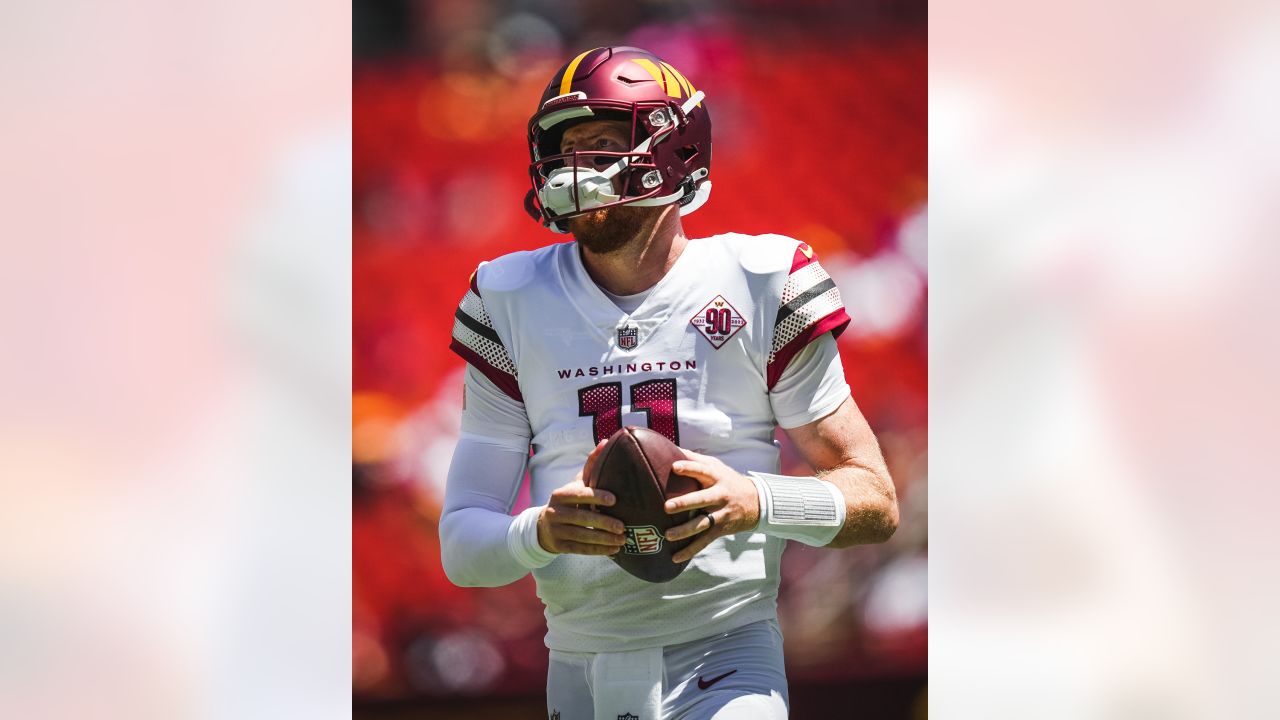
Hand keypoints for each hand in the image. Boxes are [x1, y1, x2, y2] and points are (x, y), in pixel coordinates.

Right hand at [537, 440, 626, 555]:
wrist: (543, 526)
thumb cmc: (568, 501)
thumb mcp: (575, 483)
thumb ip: (591, 465)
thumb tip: (605, 441)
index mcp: (561, 494)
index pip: (579, 494)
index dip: (596, 496)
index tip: (614, 499)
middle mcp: (555, 512)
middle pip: (582, 518)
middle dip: (603, 523)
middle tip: (623, 526)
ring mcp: (556, 530)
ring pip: (582, 536)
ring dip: (604, 539)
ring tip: (623, 540)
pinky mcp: (560, 546)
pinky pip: (581, 549)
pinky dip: (598, 550)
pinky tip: (614, 550)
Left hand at [662, 450, 761, 562]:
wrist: (756, 502)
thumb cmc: (728, 480)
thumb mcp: (717, 466)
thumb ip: (695, 459)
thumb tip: (670, 448)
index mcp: (716, 477)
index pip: (702, 470)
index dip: (689, 468)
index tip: (675, 467)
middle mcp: (719, 495)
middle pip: (702, 499)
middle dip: (685, 503)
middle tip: (667, 507)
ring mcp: (721, 514)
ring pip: (702, 524)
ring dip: (685, 531)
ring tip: (668, 535)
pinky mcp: (721, 530)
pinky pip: (704, 541)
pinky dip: (690, 550)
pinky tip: (675, 558)